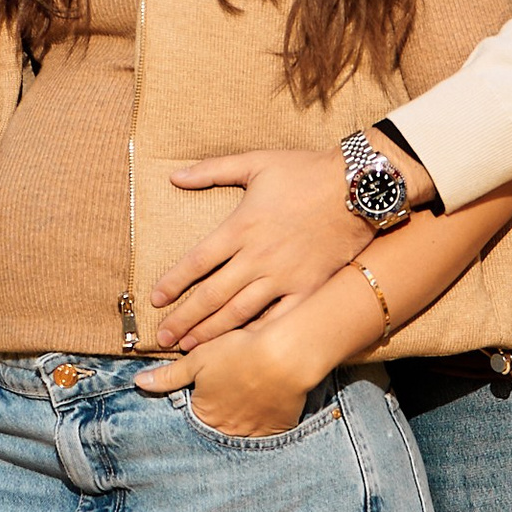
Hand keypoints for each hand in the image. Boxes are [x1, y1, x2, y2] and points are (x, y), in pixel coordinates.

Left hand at [136, 307, 323, 437]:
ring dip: (240, 420)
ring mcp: (256, 433)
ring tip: (245, 400)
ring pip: (242, 432)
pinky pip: (267, 432)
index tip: (203, 392)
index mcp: (205, 415)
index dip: (195, 404)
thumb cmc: (239, 353)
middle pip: (216, 429)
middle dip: (216, 417)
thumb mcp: (199, 360)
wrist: (286, 356)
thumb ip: (168, 375)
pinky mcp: (280, 428)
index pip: (192, 419)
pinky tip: (264, 403)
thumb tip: (139, 382)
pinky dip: (263, 421)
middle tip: (226, 397)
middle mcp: (228, 431)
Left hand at [149, 147, 365, 348]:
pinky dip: (257, 335)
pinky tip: (241, 349)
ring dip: (212, 332)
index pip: (196, 262)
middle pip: (211, 295)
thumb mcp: (256, 162)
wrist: (356, 187)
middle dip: (184, 319)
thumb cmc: (306, 171)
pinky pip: (278, 318)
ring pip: (239, 312)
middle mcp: (257, 256)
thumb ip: (212, 170)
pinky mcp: (308, 287)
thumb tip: (174, 175)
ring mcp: (283, 276)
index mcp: (240, 227)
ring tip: (191, 346)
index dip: (173, 283)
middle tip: (164, 337)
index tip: (155, 300)